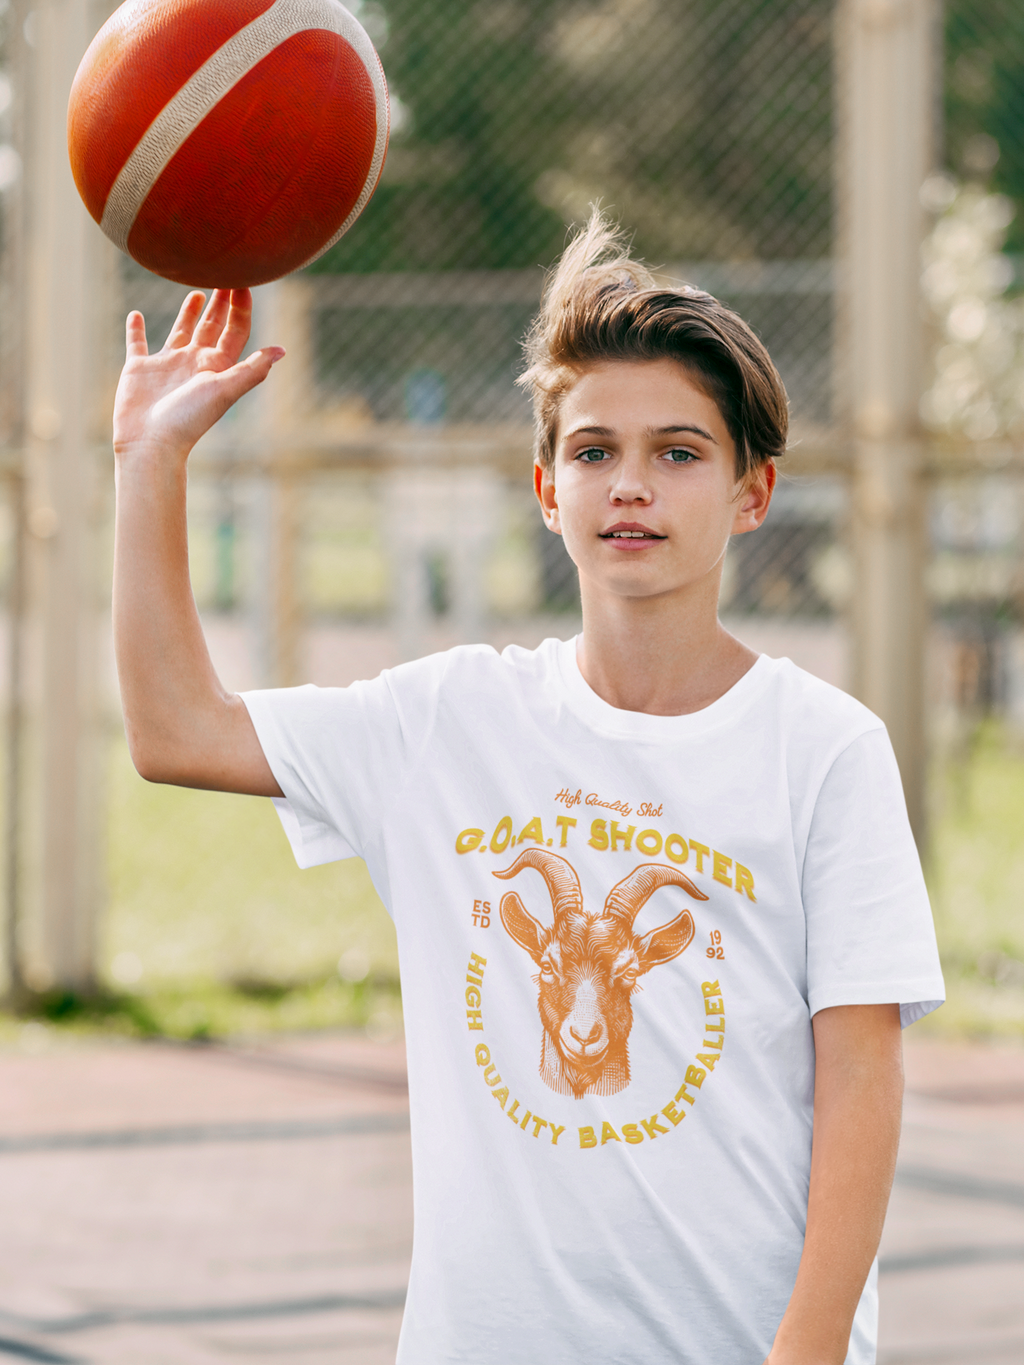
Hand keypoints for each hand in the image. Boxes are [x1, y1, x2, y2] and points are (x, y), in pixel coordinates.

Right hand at [112, 288, 283, 461]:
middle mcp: (195, 363)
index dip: (241, 307)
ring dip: (189, 313)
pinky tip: (136, 314)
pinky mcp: (140, 369)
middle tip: (226, 274)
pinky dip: (136, 329)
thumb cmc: (190, 418)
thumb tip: (282, 350)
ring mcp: (167, 365)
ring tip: (197, 292)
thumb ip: (252, 369)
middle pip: (212, 326)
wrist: (151, 442)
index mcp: (217, 366)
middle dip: (221, 303)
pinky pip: (137, 343)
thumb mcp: (225, 389)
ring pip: (181, 331)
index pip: (235, 331)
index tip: (244, 281)